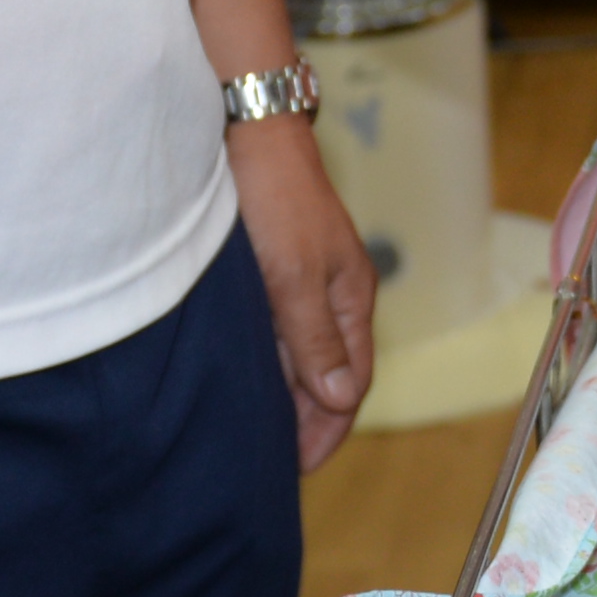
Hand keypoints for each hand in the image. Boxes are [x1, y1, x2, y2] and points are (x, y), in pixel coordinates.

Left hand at [227, 119, 374, 470]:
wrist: (247, 127)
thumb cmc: (273, 198)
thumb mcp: (293, 276)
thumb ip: (316, 339)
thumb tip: (341, 398)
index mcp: (351, 299)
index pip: (351, 382)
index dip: (327, 429)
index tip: (298, 468)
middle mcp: (334, 295)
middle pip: (329, 373)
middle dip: (307, 420)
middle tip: (273, 464)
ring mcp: (307, 281)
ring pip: (302, 353)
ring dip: (286, 393)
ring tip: (258, 433)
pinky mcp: (277, 268)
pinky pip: (280, 330)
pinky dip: (269, 361)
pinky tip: (244, 378)